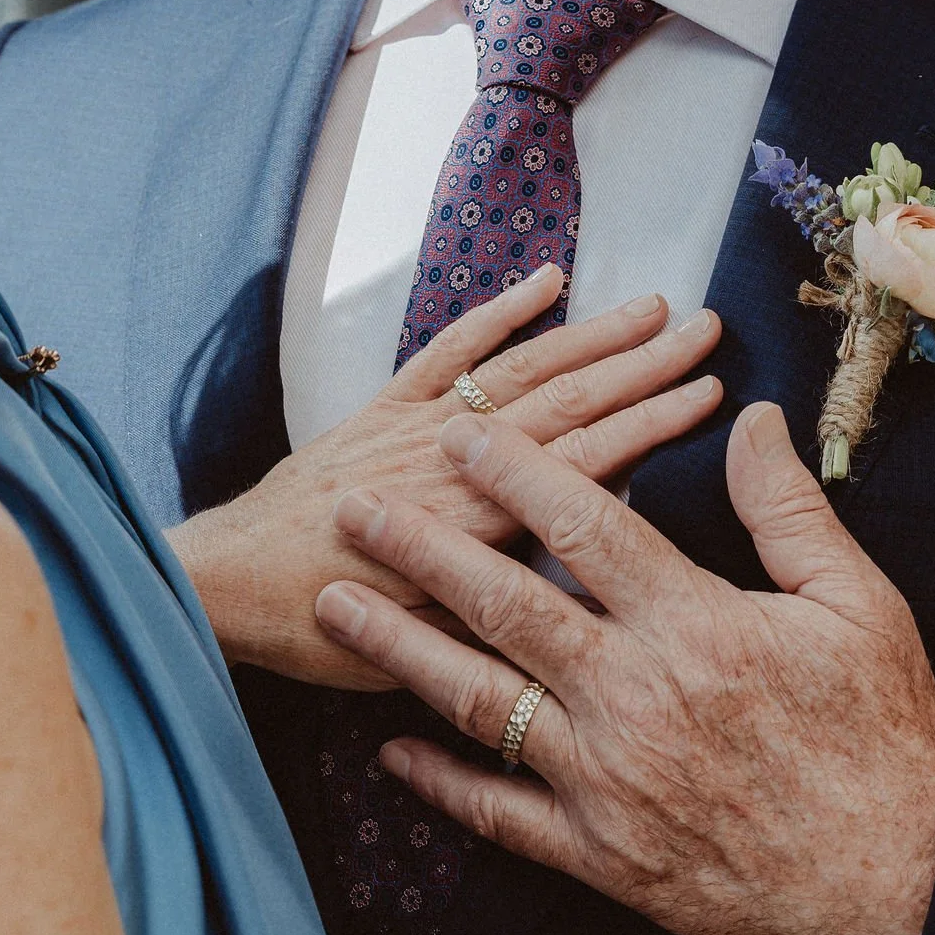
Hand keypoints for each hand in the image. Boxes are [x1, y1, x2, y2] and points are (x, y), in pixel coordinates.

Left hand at [171, 264, 722, 688]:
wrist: (222, 586)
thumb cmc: (319, 631)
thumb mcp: (422, 651)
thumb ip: (503, 615)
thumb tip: (584, 590)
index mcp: (478, 530)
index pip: (587, 463)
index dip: (653, 423)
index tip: (711, 390)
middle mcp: (455, 466)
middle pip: (569, 402)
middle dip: (643, 363)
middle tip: (706, 327)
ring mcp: (419, 428)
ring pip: (523, 369)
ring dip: (592, 333)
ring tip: (652, 304)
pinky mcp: (384, 410)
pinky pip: (451, 351)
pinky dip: (498, 313)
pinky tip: (546, 283)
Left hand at [312, 402, 934, 934]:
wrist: (895, 893)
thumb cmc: (883, 745)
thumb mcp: (864, 609)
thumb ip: (791, 513)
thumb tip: (749, 421)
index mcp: (697, 627)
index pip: (587, 527)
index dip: (517, 472)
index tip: (463, 435)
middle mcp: (634, 698)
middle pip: (503, 606)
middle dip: (420, 549)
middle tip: (353, 508)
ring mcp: (607, 782)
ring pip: (481, 702)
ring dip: (401, 648)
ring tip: (336, 605)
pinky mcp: (599, 856)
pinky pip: (500, 815)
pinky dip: (441, 783)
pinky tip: (390, 751)